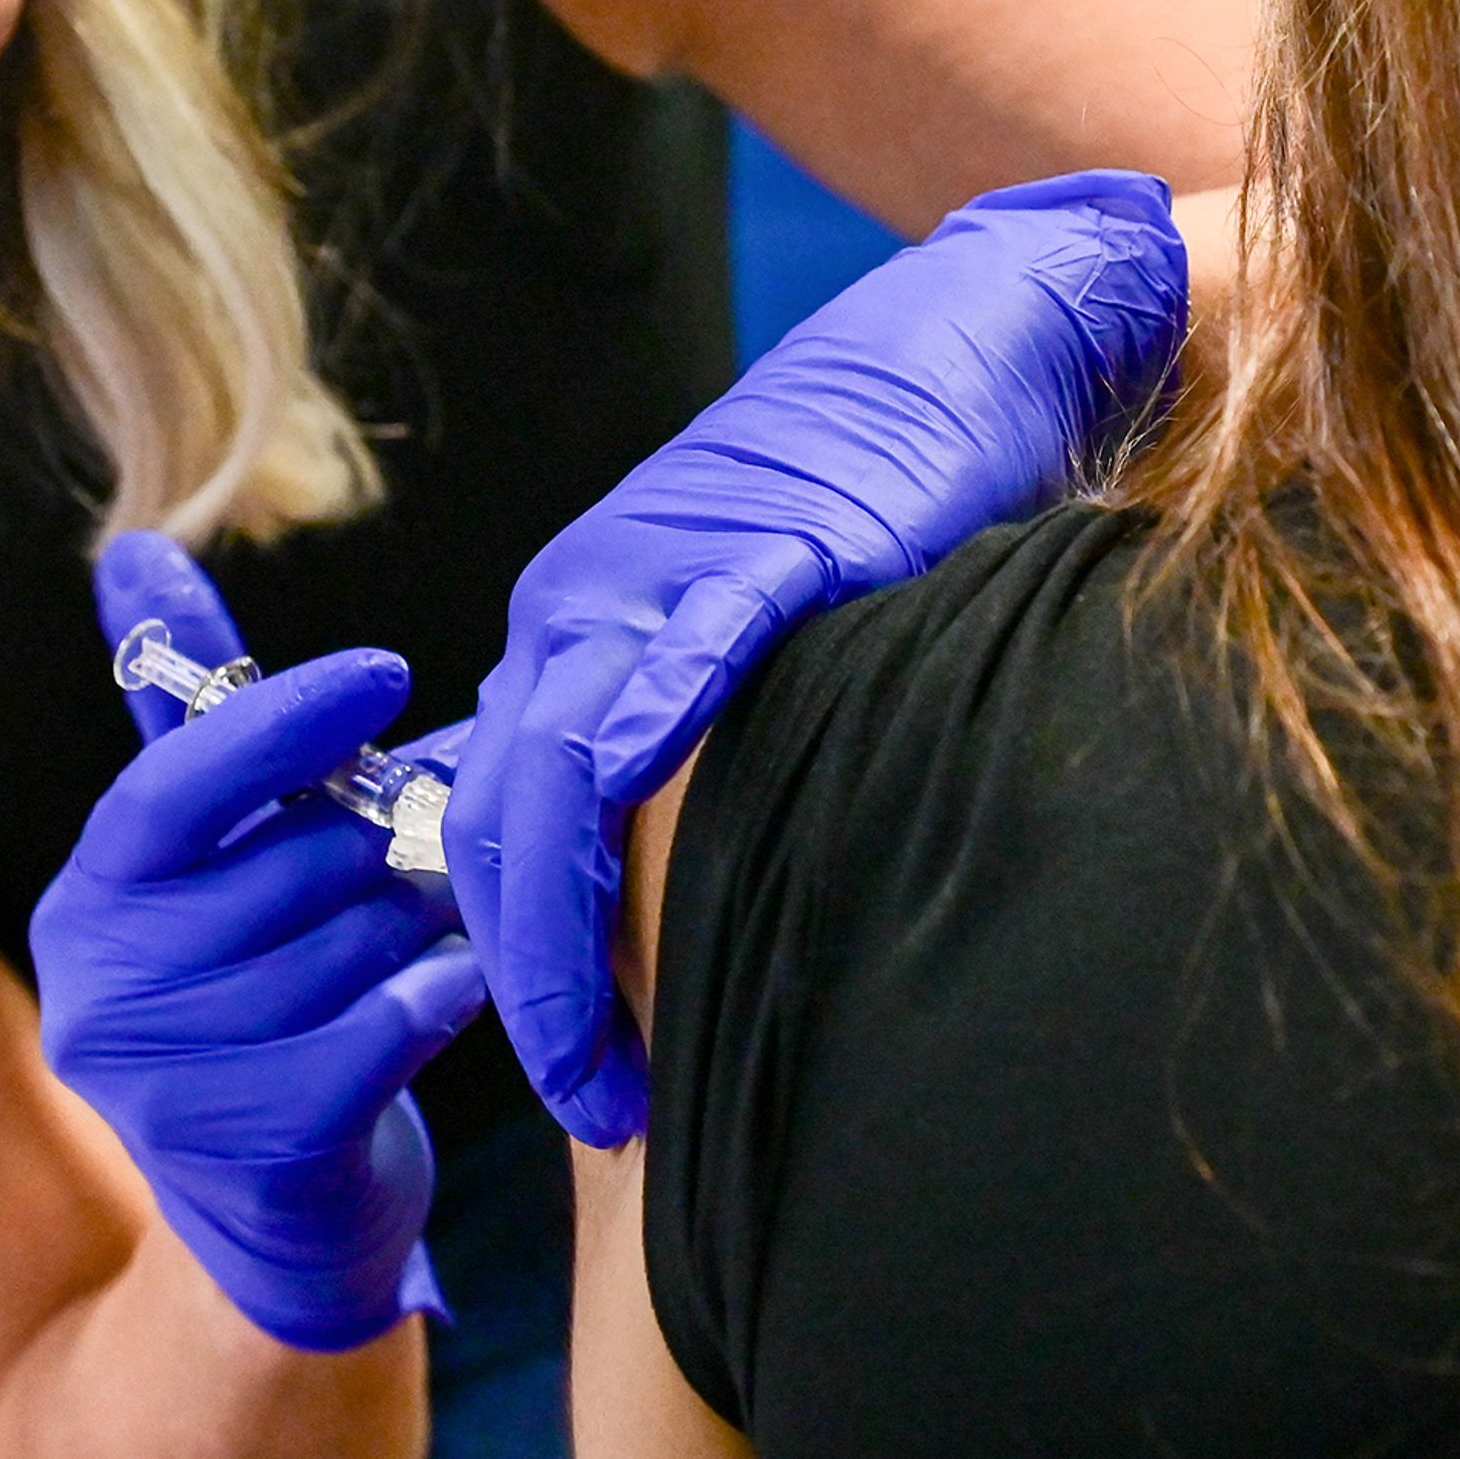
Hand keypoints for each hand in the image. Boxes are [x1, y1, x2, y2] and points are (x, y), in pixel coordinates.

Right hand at [33, 534, 483, 1352]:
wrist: (279, 1230)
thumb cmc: (273, 1001)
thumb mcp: (220, 864)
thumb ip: (192, 719)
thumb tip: (132, 548)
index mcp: (90, 899)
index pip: (178, 785)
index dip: (286, 723)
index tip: (389, 676)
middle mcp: (99, 990)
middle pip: (293, 864)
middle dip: (390, 845)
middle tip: (440, 846)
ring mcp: (162, 1084)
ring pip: (348, 944)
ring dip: (423, 922)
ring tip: (440, 920)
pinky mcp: (250, 1152)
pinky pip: (383, 1029)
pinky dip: (438, 997)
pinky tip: (452, 989)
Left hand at [435, 171, 1187, 1144]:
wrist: (967, 347)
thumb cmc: (883, 509)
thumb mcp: (764, 641)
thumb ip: (715, 752)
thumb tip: (715, 904)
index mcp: (577, 637)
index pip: (492, 821)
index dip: (510, 962)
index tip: (568, 1077)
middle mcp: (584, 608)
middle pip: (497, 820)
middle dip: (524, 986)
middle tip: (588, 1110)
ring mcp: (663, 575)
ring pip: (553, 768)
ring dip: (560, 932)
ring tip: (607, 1065)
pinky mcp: (765, 548)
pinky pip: (680, 653)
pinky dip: (645, 731)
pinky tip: (633, 808)